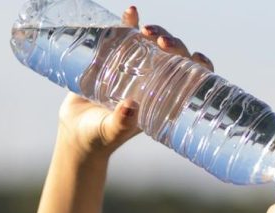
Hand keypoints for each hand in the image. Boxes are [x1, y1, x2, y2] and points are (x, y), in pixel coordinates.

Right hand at [55, 5, 214, 159]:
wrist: (74, 131)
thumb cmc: (99, 137)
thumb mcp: (111, 131)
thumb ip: (121, 123)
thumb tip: (130, 107)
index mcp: (163, 100)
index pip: (191, 81)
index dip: (200, 67)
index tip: (197, 57)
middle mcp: (153, 82)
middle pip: (174, 57)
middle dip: (174, 44)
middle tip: (161, 42)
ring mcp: (135, 68)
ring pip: (153, 44)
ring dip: (155, 31)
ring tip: (145, 29)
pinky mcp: (114, 58)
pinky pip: (126, 37)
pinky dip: (129, 23)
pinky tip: (131, 12)